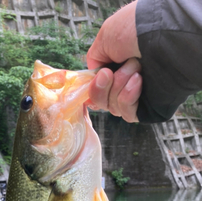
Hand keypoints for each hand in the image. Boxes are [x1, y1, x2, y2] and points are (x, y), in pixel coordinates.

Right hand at [87, 1, 141, 122]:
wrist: (162, 34)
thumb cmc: (135, 31)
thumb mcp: (105, 38)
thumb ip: (94, 60)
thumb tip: (95, 76)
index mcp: (115, 66)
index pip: (97, 89)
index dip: (94, 88)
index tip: (100, 76)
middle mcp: (125, 82)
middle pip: (101, 102)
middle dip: (103, 87)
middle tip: (111, 72)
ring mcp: (137, 95)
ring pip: (113, 108)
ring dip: (119, 87)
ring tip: (135, 69)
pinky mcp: (147, 108)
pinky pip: (127, 113)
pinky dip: (128, 97)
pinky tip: (139, 81)